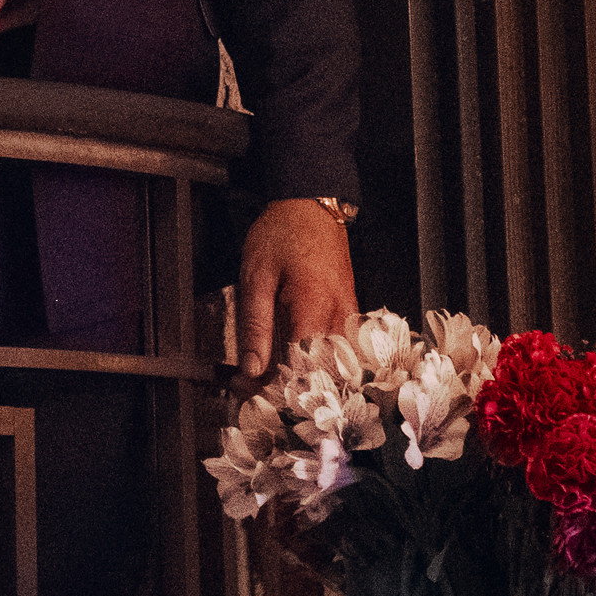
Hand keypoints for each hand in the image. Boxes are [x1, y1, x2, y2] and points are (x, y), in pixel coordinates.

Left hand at [233, 198, 357, 377]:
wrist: (312, 203)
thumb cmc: (283, 231)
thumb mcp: (256, 275)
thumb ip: (255, 326)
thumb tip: (251, 369)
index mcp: (316, 307)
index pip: (300, 367)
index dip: (272, 387)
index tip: (246, 393)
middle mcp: (341, 317)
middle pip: (319, 374)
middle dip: (284, 390)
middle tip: (250, 391)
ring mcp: (350, 316)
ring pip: (331, 367)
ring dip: (300, 379)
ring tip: (264, 381)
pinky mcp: (349, 313)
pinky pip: (337, 350)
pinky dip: (314, 363)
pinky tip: (289, 365)